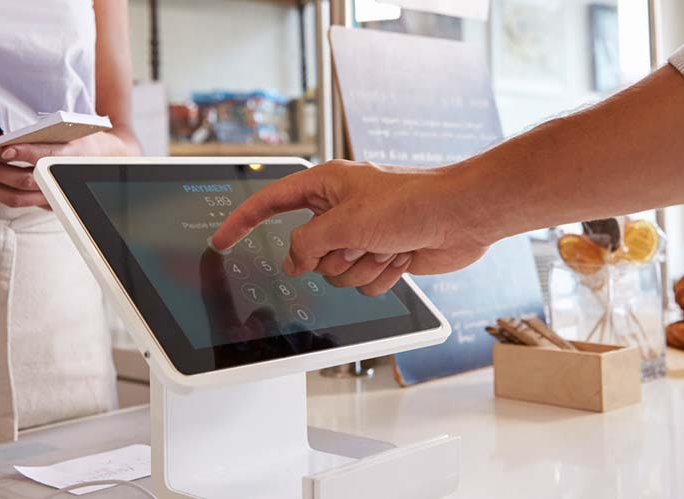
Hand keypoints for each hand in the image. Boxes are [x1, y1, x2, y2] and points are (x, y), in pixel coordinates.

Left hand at [0, 132, 137, 207]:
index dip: (26, 154)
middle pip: (23, 182)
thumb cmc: (84, 143)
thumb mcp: (73, 133)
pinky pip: (17, 201)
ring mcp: (52, 197)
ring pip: (16, 198)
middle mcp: (61, 181)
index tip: (6, 148)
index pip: (46, 158)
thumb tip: (8, 142)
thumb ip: (47, 136)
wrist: (107, 164)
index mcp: (71, 158)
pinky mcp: (45, 204)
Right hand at [211, 160, 502, 295]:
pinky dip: (383, 274)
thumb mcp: (346, 223)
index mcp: (326, 185)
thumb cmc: (413, 203)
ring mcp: (362, 236)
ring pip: (336, 274)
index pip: (270, 203)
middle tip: (361, 241)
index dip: (242, 223)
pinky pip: (363, 284)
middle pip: (308, 252)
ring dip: (364, 266)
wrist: (462, 217)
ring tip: (389, 246)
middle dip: (335, 256)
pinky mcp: (382, 256)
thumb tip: (294, 262)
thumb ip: (307, 244)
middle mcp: (340, 210)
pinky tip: (403, 255)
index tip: (221, 241)